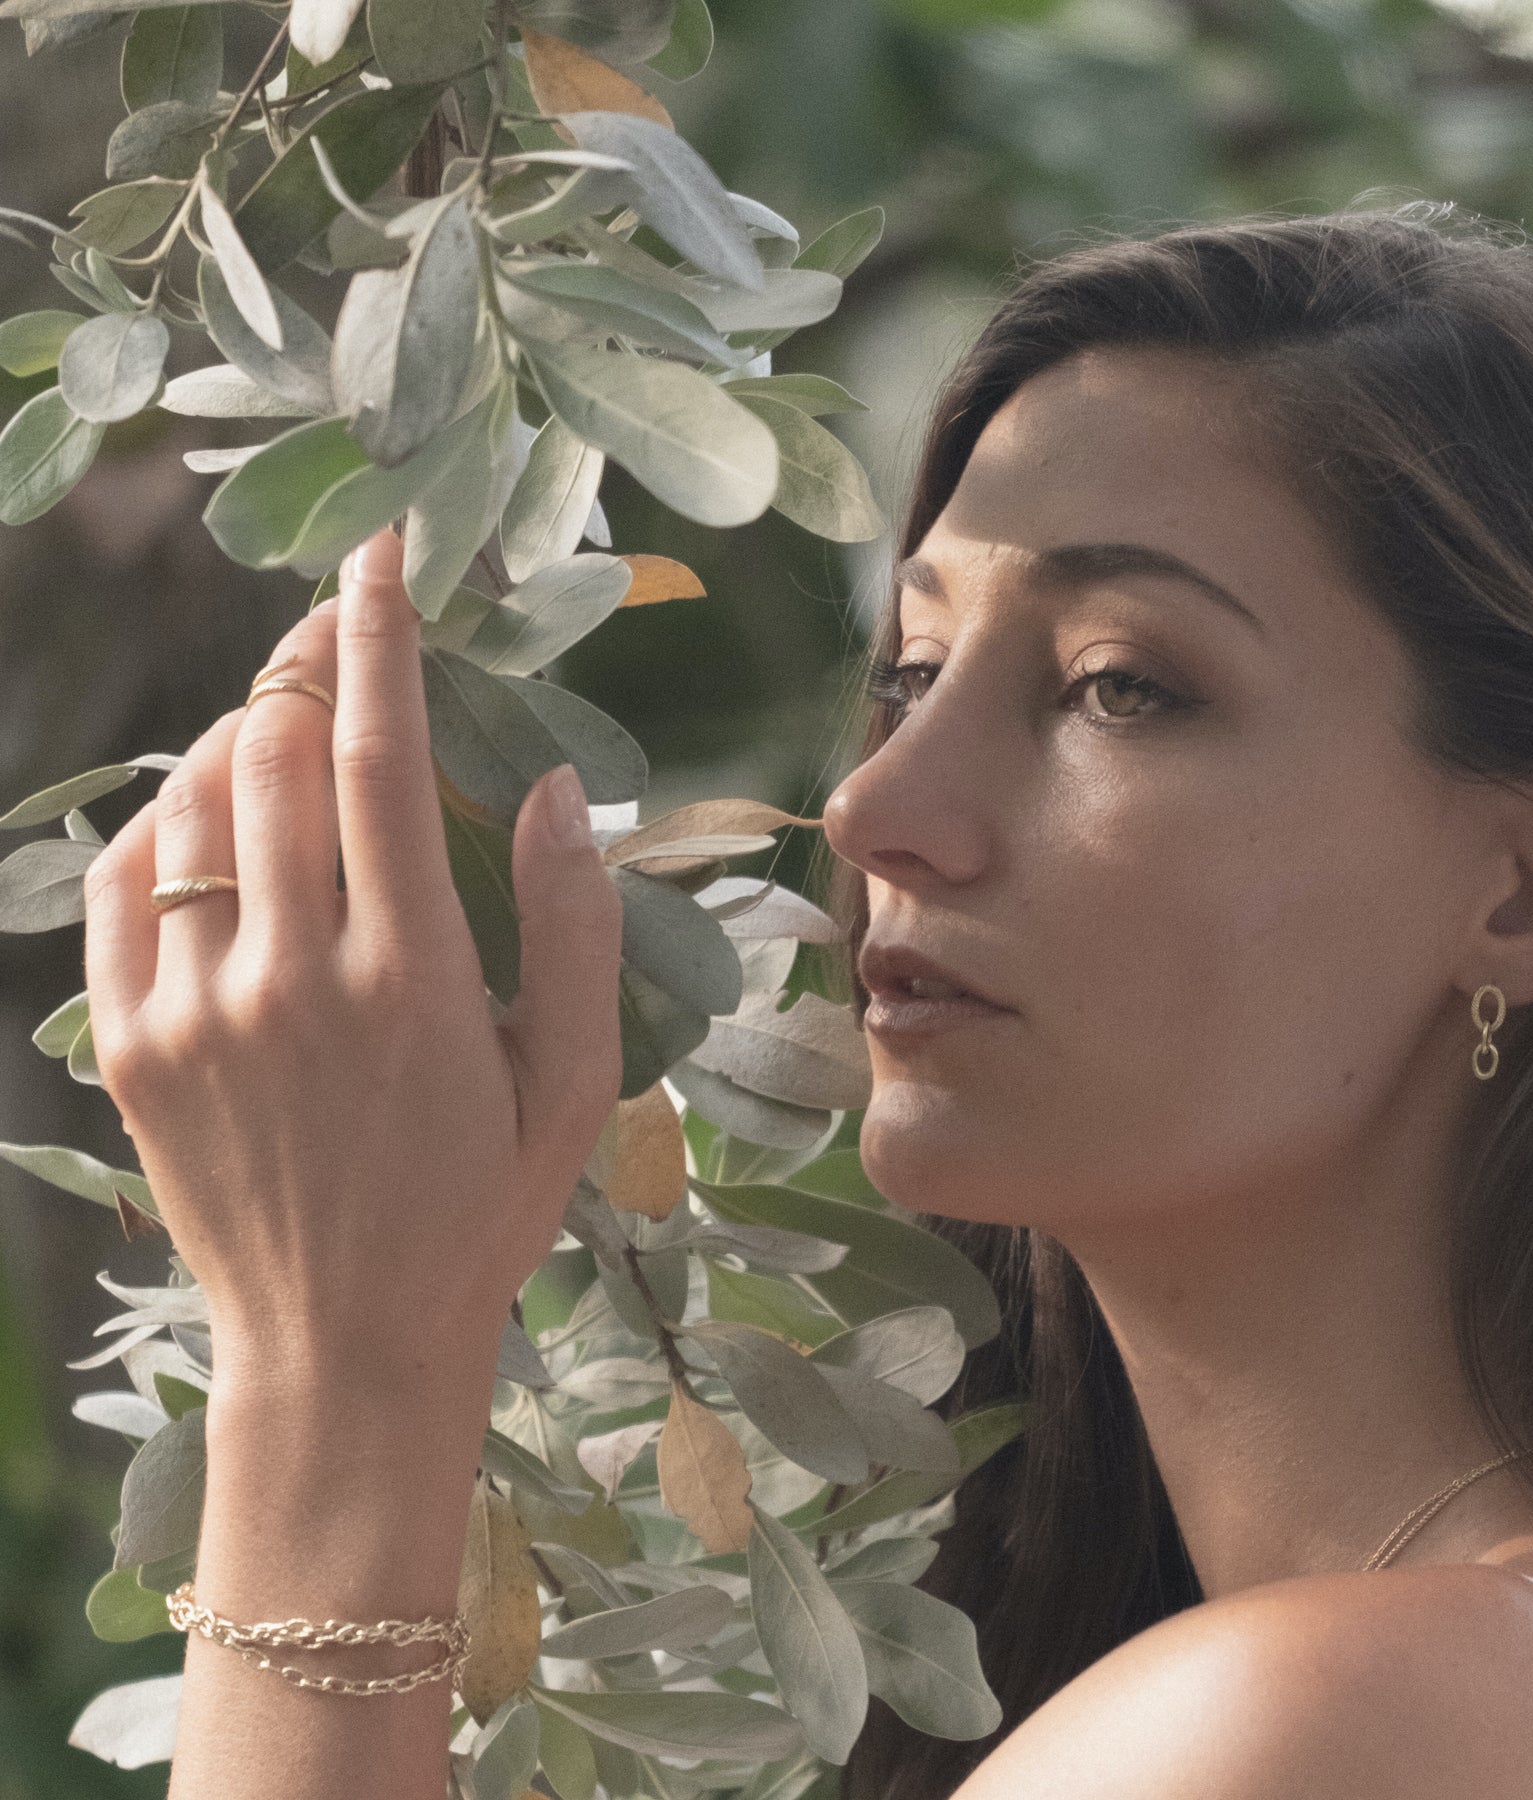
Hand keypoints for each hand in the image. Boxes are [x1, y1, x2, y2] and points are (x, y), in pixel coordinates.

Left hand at [80, 527, 623, 1406]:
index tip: (382, 558)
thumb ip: (575, 929)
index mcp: (414, 980)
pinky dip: (161, 821)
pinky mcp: (134, 1050)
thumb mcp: (578, 1084)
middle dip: (308, 663)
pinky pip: (123, 888)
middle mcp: (294, 979)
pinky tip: (207, 817)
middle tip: (336, 624)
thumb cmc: (482, 1210)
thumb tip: (555, 788)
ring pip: (195, 808)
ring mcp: (198, 1015)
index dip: (380, 641)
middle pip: (281, 760)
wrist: (345, 1344)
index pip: (386, 762)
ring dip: (241, 734)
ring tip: (286, 724)